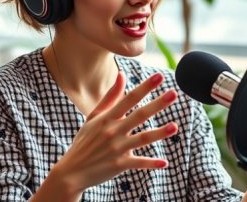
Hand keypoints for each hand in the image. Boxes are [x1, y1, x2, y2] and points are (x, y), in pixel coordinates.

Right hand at [49, 72, 178, 194]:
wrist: (71, 172)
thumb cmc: (84, 141)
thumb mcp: (94, 117)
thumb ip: (110, 97)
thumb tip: (122, 75)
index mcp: (107, 118)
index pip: (129, 99)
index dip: (144, 87)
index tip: (159, 76)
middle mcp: (113, 131)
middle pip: (139, 115)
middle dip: (157, 104)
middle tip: (174, 94)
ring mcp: (116, 149)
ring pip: (142, 139)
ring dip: (159, 133)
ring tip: (174, 127)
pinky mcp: (119, 165)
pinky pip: (138, 163)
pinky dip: (151, 163)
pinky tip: (164, 163)